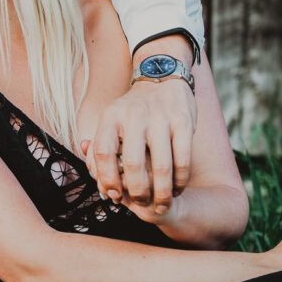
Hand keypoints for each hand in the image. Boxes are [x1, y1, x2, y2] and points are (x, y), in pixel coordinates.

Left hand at [85, 78, 195, 213]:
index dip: (107, 178)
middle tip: (142, 203)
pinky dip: (180, 180)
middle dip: (138, 192)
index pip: (103, 152)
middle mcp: (133, 116)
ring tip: (161, 204)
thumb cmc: (132, 110)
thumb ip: (99, 149)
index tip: (113, 195)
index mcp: (111, 117)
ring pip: (161, 166)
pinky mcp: (183, 122)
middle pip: (134, 165)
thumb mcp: (110, 121)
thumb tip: (99, 182)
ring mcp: (160, 118)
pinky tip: (177, 189)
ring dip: (162, 193)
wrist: (162, 77)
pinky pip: (183, 160)